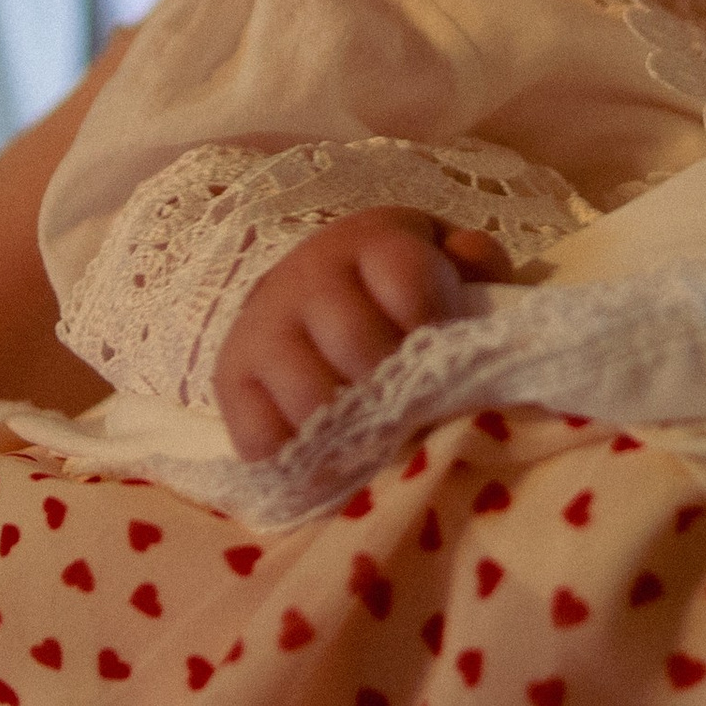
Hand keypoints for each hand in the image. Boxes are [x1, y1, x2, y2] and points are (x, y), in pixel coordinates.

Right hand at [214, 209, 510, 460]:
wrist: (303, 297)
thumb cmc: (390, 288)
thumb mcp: (438, 261)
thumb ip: (473, 263)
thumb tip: (475, 266)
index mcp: (371, 241)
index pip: (406, 280)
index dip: (435, 328)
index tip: (452, 365)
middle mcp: (309, 275)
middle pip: (358, 344)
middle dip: (398, 392)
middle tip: (417, 418)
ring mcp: (264, 327)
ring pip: (311, 398)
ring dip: (352, 435)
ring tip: (379, 447)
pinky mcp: (230, 378)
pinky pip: (263, 438)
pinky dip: (301, 464)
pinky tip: (330, 461)